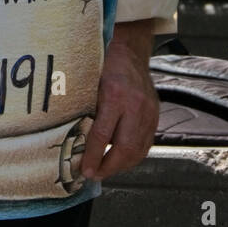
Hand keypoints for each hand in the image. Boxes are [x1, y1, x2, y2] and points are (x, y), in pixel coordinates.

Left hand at [79, 19, 158, 182]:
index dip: (93, 156)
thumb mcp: (89, 82)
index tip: (85, 170)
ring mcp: (149, 111)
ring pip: (138, 149)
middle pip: (125, 148)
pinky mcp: (156, 115)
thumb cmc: (103, 65)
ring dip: (121, 165)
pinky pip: (146, 143)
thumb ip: (84, 108)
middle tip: (94, 175)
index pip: (102, 135)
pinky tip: (121, 160)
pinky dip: (133, 156)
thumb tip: (71, 139)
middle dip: (109, 167)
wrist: (130, 51)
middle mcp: (135, 105)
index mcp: (114, 95)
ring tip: (105, 170)